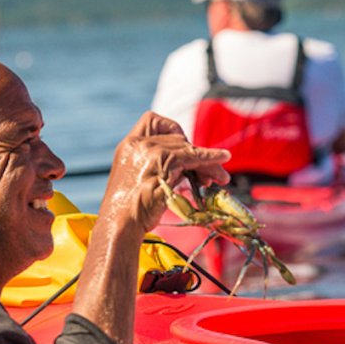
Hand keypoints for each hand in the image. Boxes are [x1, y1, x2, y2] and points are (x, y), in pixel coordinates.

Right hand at [100, 111, 230, 233]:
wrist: (120, 223)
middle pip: (177, 138)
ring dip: (207, 161)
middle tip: (208, 174)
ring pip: (188, 148)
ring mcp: (151, 151)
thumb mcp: (137, 180)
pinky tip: (223, 158)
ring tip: (220, 177)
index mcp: (128, 145)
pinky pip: (194, 156)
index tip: (183, 145)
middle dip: (195, 153)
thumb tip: (185, 167)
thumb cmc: (128, 210)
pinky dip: (211, 157)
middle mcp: (139, 144)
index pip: (151, 120)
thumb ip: (154, 166)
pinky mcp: (165, 162)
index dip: (171, 129)